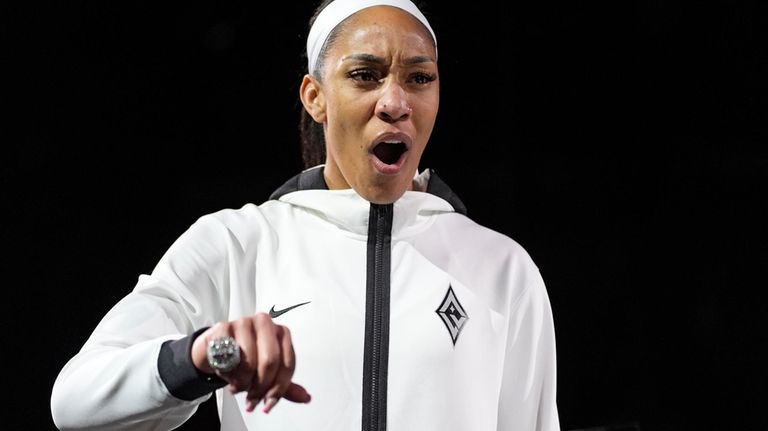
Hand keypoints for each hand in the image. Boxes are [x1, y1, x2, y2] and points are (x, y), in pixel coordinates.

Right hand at [191, 313, 310, 412]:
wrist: (213, 350)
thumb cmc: (243, 359)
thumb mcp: (266, 373)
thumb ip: (284, 385)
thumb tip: (306, 398)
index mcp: (281, 332)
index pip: (288, 363)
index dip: (279, 387)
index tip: (269, 401)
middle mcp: (265, 323)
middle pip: (270, 361)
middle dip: (261, 386)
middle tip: (253, 398)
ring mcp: (244, 323)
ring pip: (248, 363)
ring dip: (242, 383)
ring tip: (238, 385)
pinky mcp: (224, 328)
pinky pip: (228, 360)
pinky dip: (227, 374)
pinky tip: (227, 374)